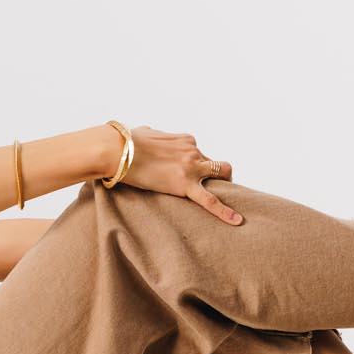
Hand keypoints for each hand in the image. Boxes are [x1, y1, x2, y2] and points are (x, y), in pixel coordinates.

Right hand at [115, 126, 241, 224]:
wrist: (116, 151)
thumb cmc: (124, 142)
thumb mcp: (145, 133)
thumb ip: (152, 134)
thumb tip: (146, 133)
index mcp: (185, 139)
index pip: (200, 154)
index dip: (196, 166)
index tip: (187, 176)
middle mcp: (192, 150)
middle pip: (215, 164)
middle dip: (214, 175)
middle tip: (206, 188)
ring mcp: (191, 166)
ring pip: (221, 173)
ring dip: (221, 184)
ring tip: (213, 198)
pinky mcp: (185, 184)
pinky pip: (210, 200)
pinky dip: (225, 211)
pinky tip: (237, 221)